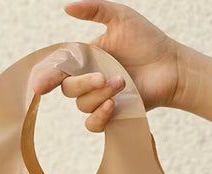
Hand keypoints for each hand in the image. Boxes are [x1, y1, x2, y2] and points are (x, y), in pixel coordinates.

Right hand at [32, 0, 211, 131]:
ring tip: (123, 83)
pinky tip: (112, 105)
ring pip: (82, 105)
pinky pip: (93, 124)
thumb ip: (94, 10)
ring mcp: (99, 99)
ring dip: (100, 95)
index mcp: (86, 59)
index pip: (59, 69)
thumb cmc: (148, 41)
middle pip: (68, 89)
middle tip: (105, 77)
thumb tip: (66, 8)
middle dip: (84, 84)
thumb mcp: (121, 18)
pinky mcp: (111, 115)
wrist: (171, 67)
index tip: (41, 86)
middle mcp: (89, 80)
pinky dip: (99, 117)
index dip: (46, 77)